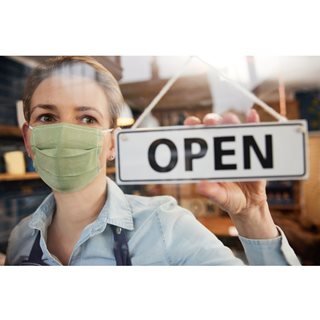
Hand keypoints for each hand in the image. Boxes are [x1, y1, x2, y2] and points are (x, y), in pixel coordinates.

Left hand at [184, 109, 278, 238]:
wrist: (251, 204)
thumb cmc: (230, 199)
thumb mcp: (220, 197)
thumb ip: (211, 192)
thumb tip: (199, 186)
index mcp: (207, 157)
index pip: (197, 137)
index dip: (192, 127)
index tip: (191, 122)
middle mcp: (220, 148)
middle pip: (214, 127)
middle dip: (211, 121)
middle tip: (210, 121)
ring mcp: (237, 146)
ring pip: (232, 127)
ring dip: (230, 121)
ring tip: (229, 120)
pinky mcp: (254, 149)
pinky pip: (254, 133)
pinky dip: (253, 122)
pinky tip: (252, 115)